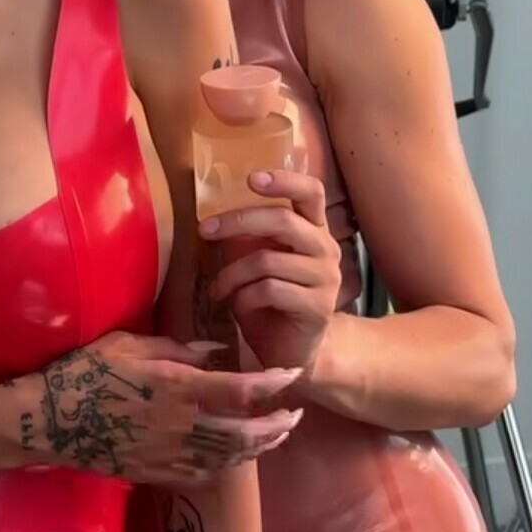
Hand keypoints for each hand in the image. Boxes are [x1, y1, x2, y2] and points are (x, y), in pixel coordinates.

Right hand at [27, 333, 303, 485]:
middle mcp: (181, 426)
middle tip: (295, 415)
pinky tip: (234, 458)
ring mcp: (170, 454)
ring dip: (258, 448)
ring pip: (229, 458)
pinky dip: (226, 466)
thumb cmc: (85, 373)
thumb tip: (216, 351)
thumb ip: (177, 349)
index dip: (272, 384)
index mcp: (177, 388)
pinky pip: (203, 475)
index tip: (291, 375)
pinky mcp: (156, 473)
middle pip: (245, 433)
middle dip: (277, 426)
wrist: (48, 421)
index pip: (240, 389)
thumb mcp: (129, 345)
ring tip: (275, 436)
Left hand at [199, 170, 341, 377]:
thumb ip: (250, 237)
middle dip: (238, 222)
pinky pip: (269, 290)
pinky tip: (236, 306)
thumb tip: (214, 214)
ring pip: (267, 260)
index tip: (252, 178)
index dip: (284, 180)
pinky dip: (243, 297)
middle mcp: (326, 249)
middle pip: (284, 221)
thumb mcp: (258, 262)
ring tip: (218, 288)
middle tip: (205, 230)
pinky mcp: (318, 307)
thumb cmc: (270, 302)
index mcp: (314, 231)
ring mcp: (325, 279)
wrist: (291, 353)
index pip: (311, 192)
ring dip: (232, 274)